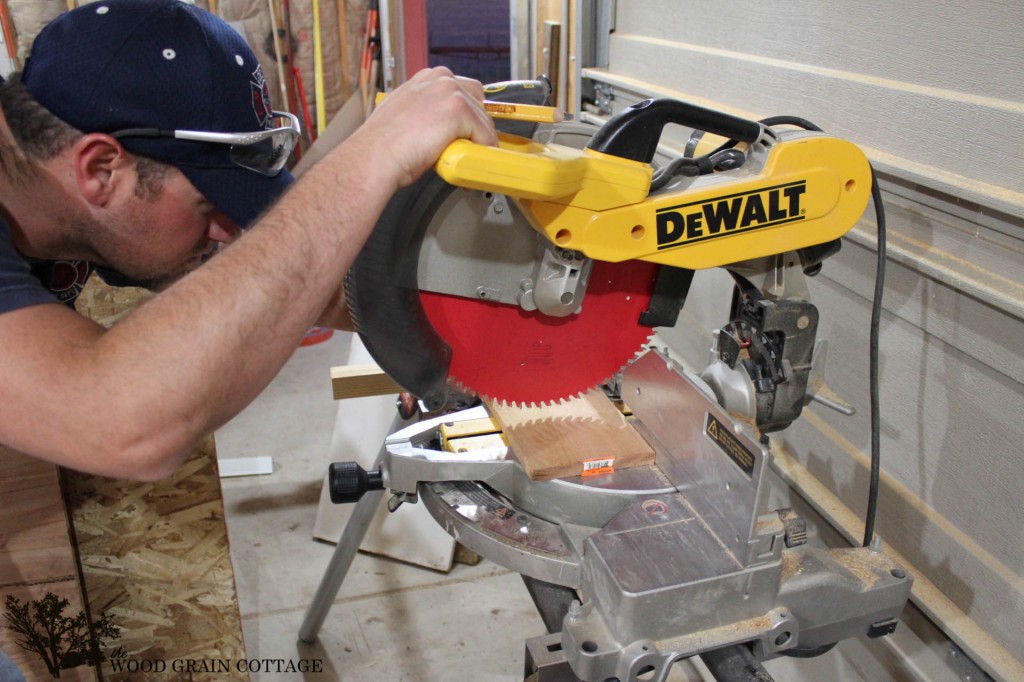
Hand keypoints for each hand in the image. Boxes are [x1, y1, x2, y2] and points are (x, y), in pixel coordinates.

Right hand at [350, 67, 497, 189]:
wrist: (374, 157)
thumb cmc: (383, 145)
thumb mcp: (406, 115)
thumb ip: (426, 113)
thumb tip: (439, 126)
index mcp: (426, 78)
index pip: (463, 90)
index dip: (468, 114)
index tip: (467, 131)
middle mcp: (439, 79)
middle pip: (478, 101)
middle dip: (476, 124)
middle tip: (470, 146)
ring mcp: (449, 91)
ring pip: (483, 119)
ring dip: (479, 140)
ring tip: (466, 158)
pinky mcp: (458, 110)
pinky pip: (485, 134)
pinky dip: (483, 150)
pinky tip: (469, 160)